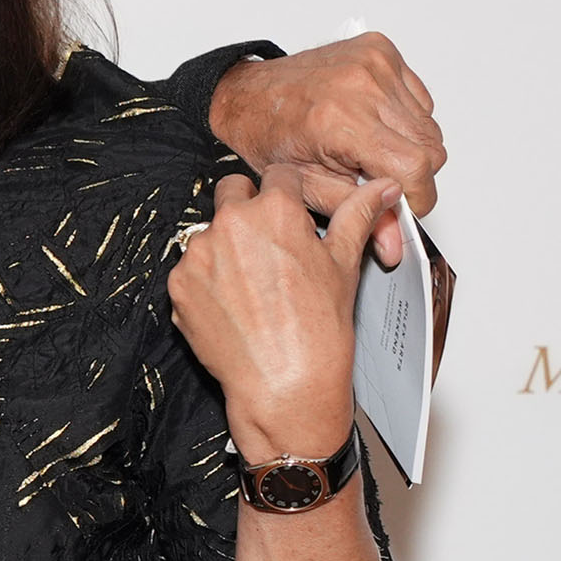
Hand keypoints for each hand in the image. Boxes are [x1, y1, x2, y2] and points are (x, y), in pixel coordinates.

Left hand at [169, 172, 396, 462]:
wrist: (284, 385)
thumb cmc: (318, 329)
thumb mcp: (343, 263)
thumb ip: (358, 214)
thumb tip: (383, 187)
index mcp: (274, 210)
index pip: (277, 175)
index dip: (287, 194)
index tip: (290, 212)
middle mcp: (230, 224)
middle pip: (233, 191)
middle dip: (248, 208)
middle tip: (268, 245)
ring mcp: (198, 255)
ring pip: (209, 232)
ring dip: (226, 247)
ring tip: (253, 285)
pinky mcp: (177, 285)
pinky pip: (190, 270)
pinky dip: (207, 281)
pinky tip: (232, 304)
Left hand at [205, 34, 444, 266]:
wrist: (249, 97)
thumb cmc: (270, 136)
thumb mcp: (311, 188)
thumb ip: (359, 214)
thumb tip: (394, 243)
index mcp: (342, 120)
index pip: (415, 166)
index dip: (417, 196)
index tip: (403, 203)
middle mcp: (361, 85)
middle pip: (430, 147)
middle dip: (412, 174)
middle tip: (376, 175)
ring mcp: (373, 63)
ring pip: (429, 124)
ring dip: (408, 145)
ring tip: (368, 146)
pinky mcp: (380, 49)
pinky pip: (419, 98)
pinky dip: (404, 117)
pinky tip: (372, 122)